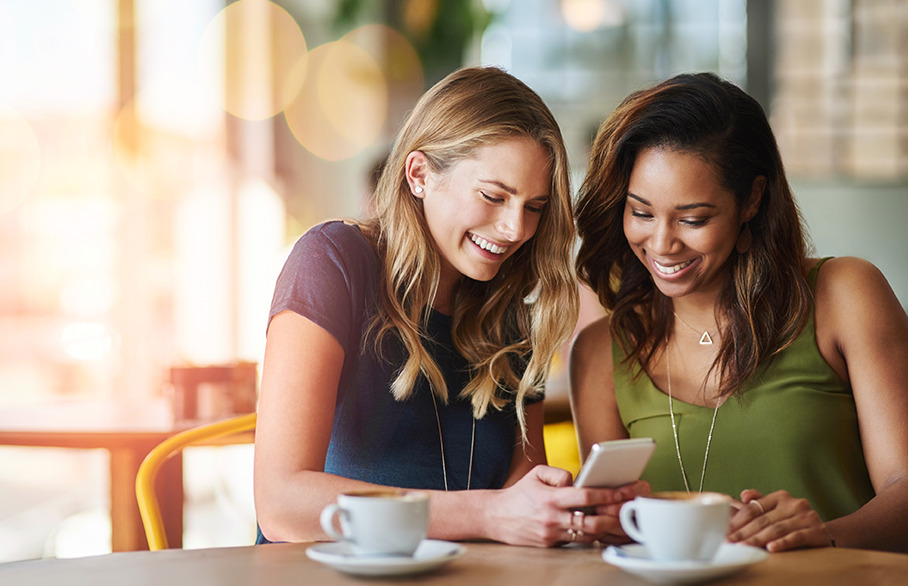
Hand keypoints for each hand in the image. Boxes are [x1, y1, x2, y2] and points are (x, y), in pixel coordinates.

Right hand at [483, 465, 647, 546]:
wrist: (496, 516)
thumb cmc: (519, 493)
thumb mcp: (537, 474)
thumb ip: (560, 473)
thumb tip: (578, 480)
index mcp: (551, 498)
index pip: (585, 497)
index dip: (607, 495)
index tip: (624, 492)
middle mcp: (553, 518)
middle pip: (592, 522)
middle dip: (614, 516)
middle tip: (631, 509)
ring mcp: (552, 534)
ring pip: (587, 535)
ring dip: (607, 529)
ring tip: (623, 520)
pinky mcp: (551, 544)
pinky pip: (576, 540)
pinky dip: (591, 535)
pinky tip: (605, 529)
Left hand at [727, 489, 832, 551]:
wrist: (824, 532)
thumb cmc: (793, 522)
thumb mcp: (776, 509)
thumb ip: (759, 501)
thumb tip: (743, 495)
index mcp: (781, 496)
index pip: (755, 507)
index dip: (739, 520)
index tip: (726, 531)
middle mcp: (794, 503)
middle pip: (764, 520)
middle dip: (745, 532)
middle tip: (732, 542)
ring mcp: (807, 517)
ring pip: (777, 529)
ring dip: (758, 539)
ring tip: (745, 547)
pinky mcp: (817, 531)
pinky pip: (796, 537)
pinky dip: (782, 543)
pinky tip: (770, 548)